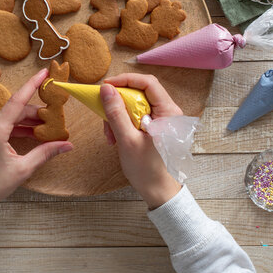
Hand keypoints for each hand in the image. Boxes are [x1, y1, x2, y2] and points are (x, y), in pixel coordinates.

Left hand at [0, 69, 73, 212]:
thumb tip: (67, 145)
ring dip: (27, 120)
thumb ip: (46, 153)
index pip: (17, 102)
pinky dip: (17, 126)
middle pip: (16, 110)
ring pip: (9, 116)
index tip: (44, 73)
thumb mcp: (23, 169)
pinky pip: (2, 123)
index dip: (32, 85)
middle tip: (55, 118)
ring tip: (46, 128)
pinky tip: (31, 133)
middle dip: (36, 113)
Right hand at [100, 74, 181, 209]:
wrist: (158, 192)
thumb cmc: (147, 169)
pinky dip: (121, 123)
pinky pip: (134, 115)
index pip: (148, 83)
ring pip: (134, 104)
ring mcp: (161, 119)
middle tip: (103, 113)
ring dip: (117, 115)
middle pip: (139, 92)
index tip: (106, 86)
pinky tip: (115, 138)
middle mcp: (168, 112)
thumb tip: (106, 90)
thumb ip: (116, 113)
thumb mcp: (127, 140)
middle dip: (118, 103)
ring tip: (109, 134)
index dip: (125, 80)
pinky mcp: (153, 127)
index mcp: (169, 112)